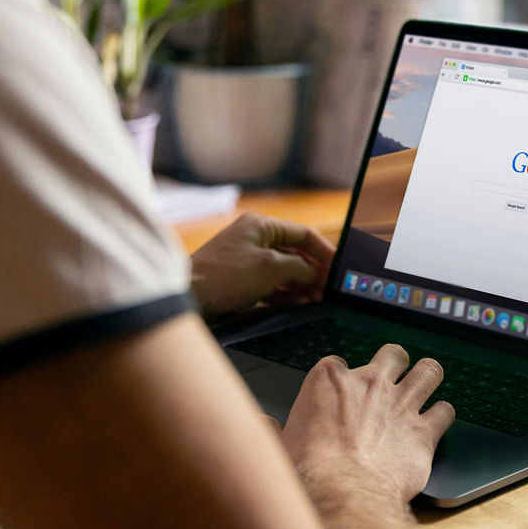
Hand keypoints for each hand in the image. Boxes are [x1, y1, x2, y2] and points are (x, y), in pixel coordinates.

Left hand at [189, 213, 335, 317]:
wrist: (189, 297)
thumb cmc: (225, 275)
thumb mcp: (271, 268)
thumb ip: (300, 269)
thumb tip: (316, 274)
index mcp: (261, 225)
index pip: (303, 234)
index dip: (324, 251)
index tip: (338, 269)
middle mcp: (255, 239)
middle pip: (295, 253)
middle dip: (314, 272)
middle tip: (330, 289)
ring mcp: (248, 261)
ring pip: (285, 271)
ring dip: (303, 285)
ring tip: (319, 299)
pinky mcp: (242, 281)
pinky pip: (272, 285)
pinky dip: (288, 293)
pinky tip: (302, 303)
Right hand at [281, 345, 455, 501]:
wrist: (342, 494)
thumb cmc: (308, 472)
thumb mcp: (278, 445)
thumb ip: (271, 429)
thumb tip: (260, 424)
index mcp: (329, 380)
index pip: (339, 363)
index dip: (342, 379)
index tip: (341, 395)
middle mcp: (370, 384)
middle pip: (392, 355)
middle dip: (395, 364)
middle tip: (392, 379)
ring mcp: (401, 404)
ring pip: (429, 371)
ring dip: (428, 377)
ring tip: (426, 384)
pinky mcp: (424, 431)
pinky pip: (445, 411)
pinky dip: (442, 416)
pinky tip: (436, 423)